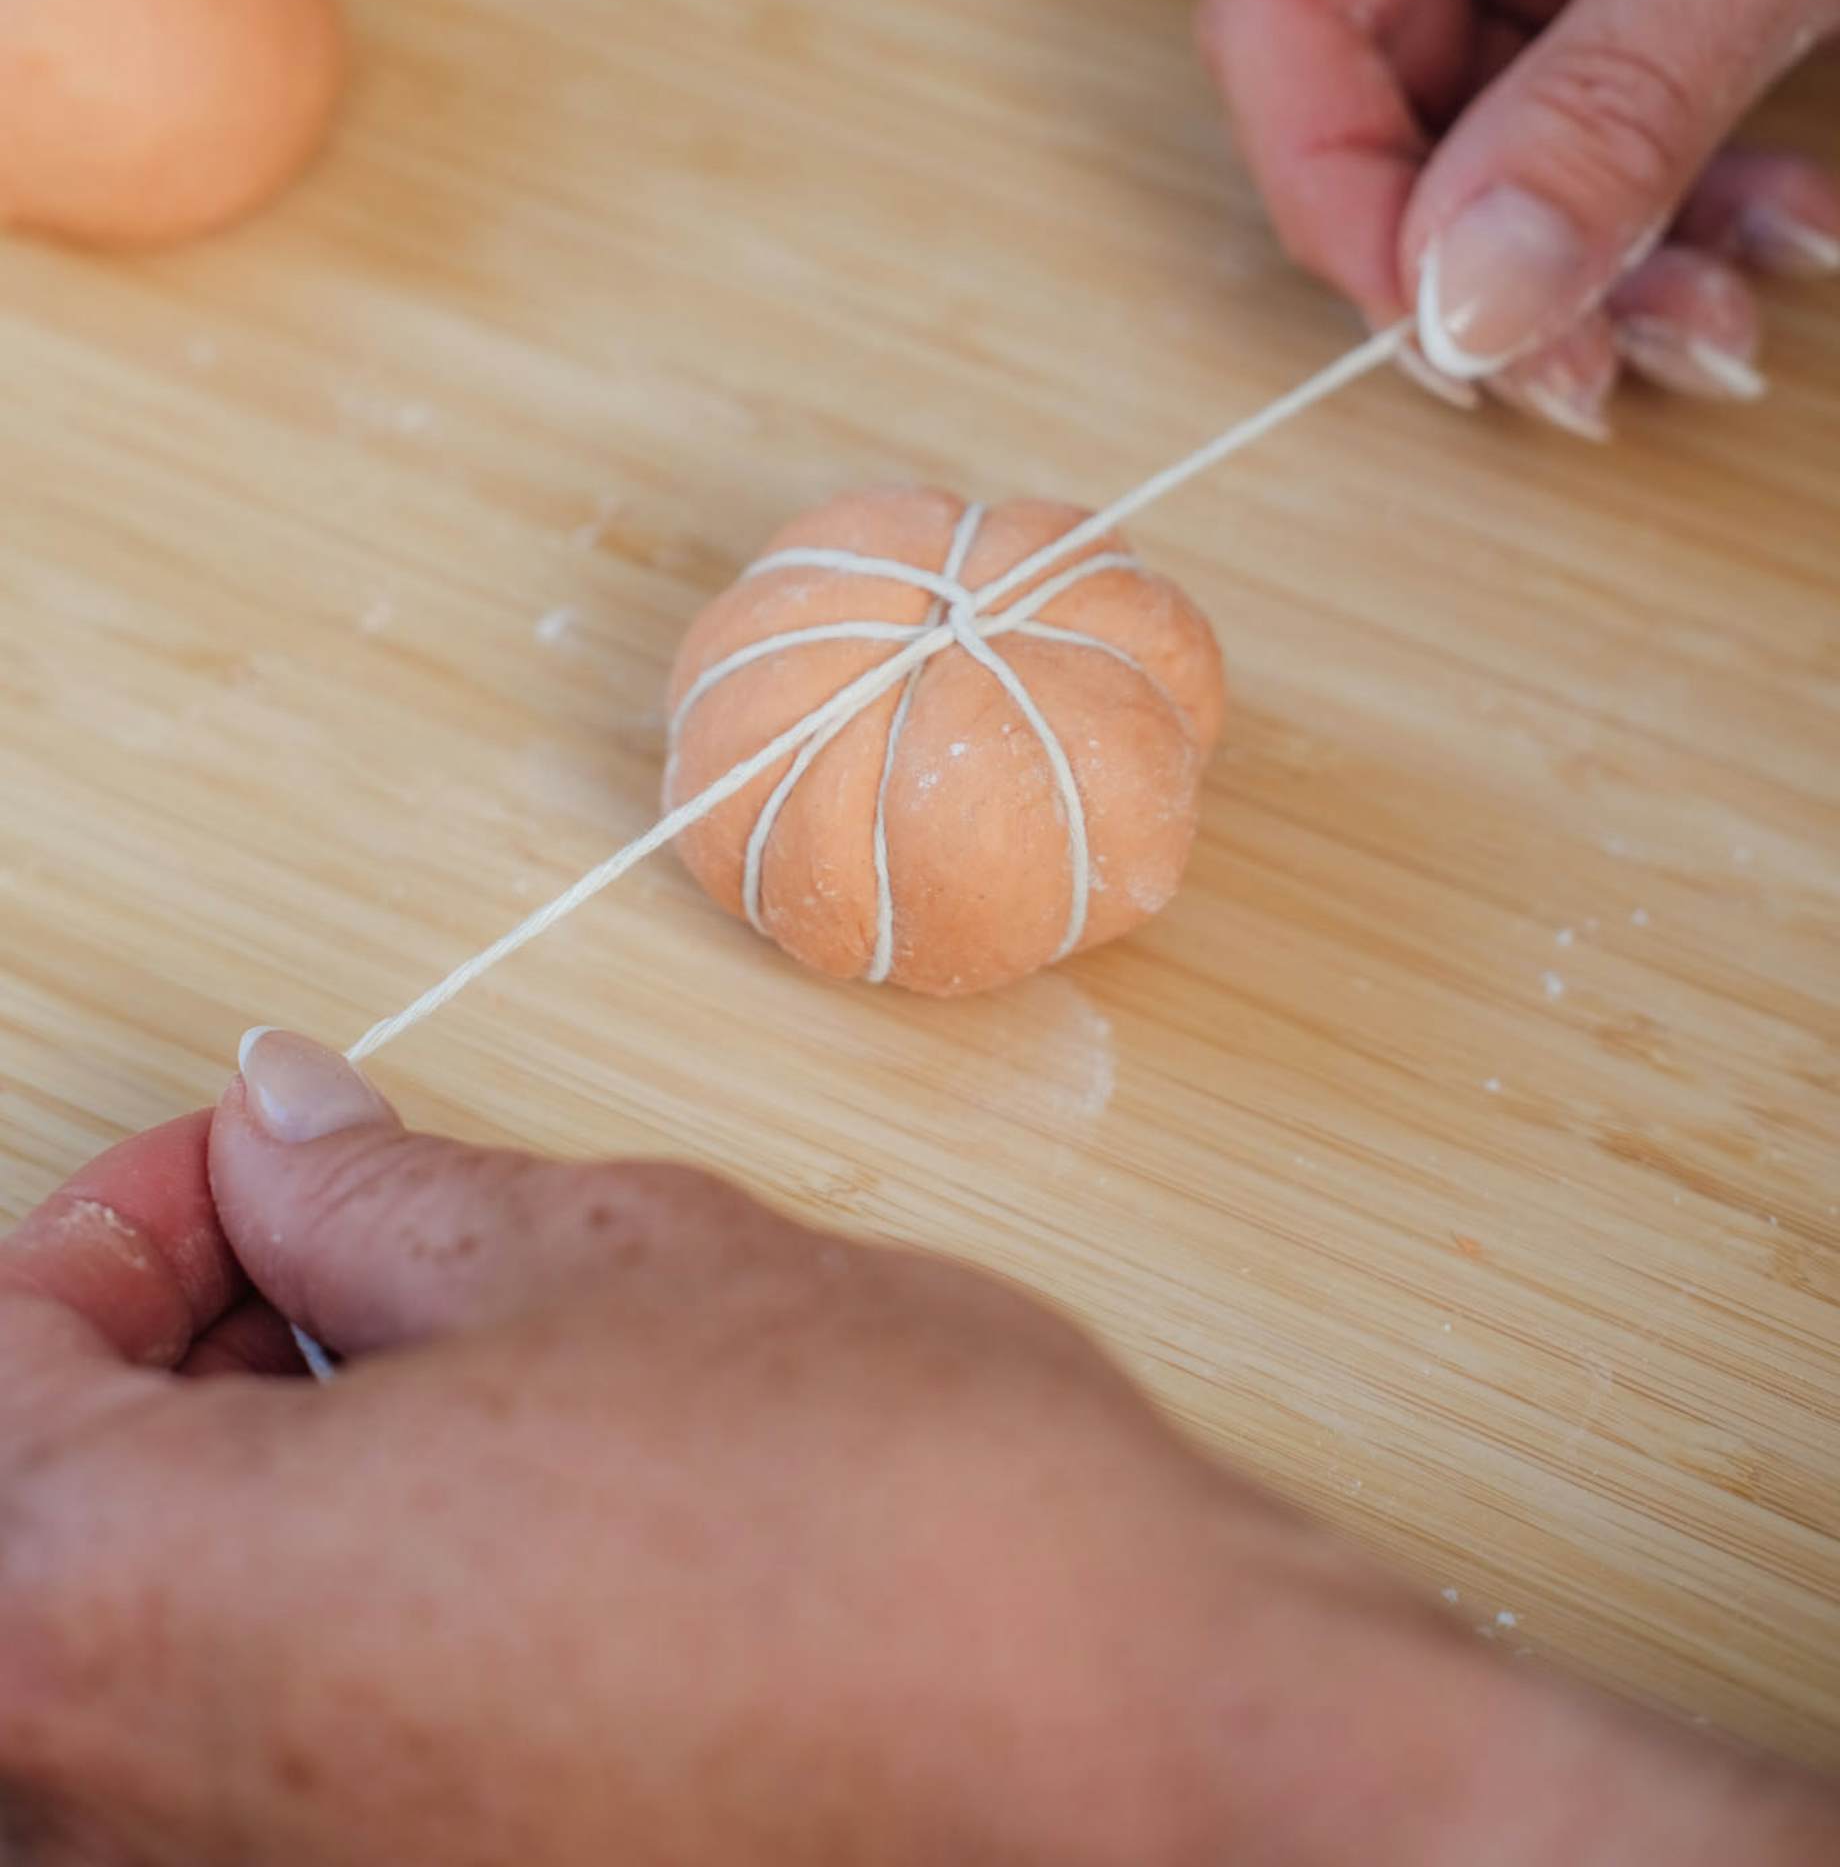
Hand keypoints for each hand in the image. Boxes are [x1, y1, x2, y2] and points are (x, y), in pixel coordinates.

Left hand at [4, 1039, 1836, 1864]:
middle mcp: (153, 1816)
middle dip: (185, 1356)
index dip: (122, 1224)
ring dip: (266, 1491)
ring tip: (459, 1377)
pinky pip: (293, 1768)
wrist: (1125, 1770)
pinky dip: (347, 1629)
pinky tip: (522, 1533)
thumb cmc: (887, 1536)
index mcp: (126, 1609)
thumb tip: (279, 1128)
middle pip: (52, 1534)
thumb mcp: (608, 1259)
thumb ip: (379, 1188)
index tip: (249, 1170)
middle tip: (346, 1250)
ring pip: (168, 1660)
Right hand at [1201, 0, 1839, 435]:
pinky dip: (1681, 210)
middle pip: (1382, 97)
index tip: (1442, 326)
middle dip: (1490, 251)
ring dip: (1599, 259)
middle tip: (1590, 368)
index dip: (1338, 187)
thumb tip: (1464, 301)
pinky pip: (1601, 130)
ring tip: (1722, 319)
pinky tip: (1786, 235)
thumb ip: (1613, 109)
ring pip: (1491, 142)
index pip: (1283, 6)